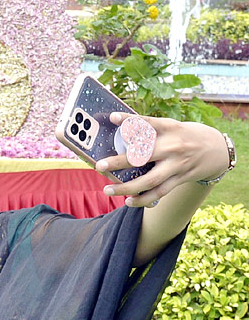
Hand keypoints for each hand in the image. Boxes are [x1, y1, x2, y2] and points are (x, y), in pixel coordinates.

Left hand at [97, 114, 229, 206]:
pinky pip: (159, 192)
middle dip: (120, 162)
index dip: (131, 120)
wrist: (218, 149)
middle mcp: (174, 147)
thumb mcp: (173, 127)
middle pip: (144, 156)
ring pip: (149, 180)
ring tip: (107, 190)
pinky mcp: (180, 179)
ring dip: (126, 188)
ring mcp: (177, 165)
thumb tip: (119, 134)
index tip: (113, 118)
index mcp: (171, 129)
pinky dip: (143, 199)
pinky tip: (128, 201)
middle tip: (99, 165)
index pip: (148, 123)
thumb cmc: (186, 135)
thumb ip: (151, 131)